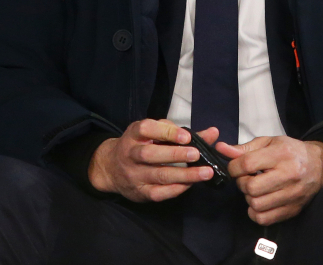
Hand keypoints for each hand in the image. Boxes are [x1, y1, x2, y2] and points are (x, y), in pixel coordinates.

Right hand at [88, 119, 217, 201]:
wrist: (111, 168)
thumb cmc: (139, 145)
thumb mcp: (153, 133)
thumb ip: (181, 132)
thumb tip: (212, 133)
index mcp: (134, 135)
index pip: (146, 129)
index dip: (167, 132)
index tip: (186, 136)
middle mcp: (131, 154)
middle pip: (150, 154)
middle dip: (175, 155)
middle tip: (196, 155)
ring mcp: (134, 175)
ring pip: (159, 175)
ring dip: (184, 175)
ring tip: (205, 173)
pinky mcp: (140, 192)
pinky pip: (159, 193)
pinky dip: (176, 189)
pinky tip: (190, 184)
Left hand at [215, 136, 322, 224]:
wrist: (320, 165)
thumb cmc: (290, 151)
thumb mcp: (268, 142)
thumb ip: (244, 148)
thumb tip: (221, 149)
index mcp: (281, 154)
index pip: (246, 164)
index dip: (233, 167)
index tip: (236, 167)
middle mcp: (289, 174)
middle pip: (250, 187)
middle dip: (241, 183)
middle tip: (246, 178)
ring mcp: (292, 195)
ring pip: (256, 204)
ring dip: (248, 198)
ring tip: (254, 189)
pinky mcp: (293, 209)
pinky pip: (265, 219)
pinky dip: (256, 213)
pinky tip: (259, 202)